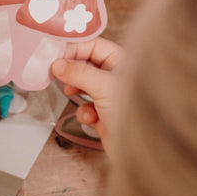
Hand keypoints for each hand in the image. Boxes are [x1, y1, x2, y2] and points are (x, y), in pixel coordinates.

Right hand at [51, 37, 122, 154]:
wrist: (140, 149)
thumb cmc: (132, 112)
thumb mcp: (103, 86)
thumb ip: (78, 73)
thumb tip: (57, 64)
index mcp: (123, 62)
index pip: (94, 46)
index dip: (75, 49)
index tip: (56, 56)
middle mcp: (117, 76)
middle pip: (87, 65)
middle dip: (72, 71)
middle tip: (57, 74)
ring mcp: (111, 96)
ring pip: (84, 86)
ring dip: (76, 91)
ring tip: (71, 92)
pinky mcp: (105, 115)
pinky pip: (87, 108)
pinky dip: (85, 112)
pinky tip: (92, 118)